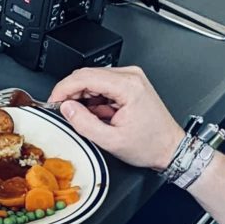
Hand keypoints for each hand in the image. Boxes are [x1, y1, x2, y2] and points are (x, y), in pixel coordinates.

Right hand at [48, 65, 184, 171]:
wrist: (170, 148)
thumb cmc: (150, 145)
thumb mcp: (111, 141)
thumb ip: (84, 123)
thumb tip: (66, 108)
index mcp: (128, 86)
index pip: (85, 77)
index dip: (63, 89)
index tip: (53, 101)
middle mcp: (131, 76)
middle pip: (87, 75)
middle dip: (71, 93)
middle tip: (64, 111)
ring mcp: (131, 78)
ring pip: (93, 79)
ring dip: (83, 97)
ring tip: (89, 118)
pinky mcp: (130, 83)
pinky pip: (103, 84)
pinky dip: (94, 99)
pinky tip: (99, 114)